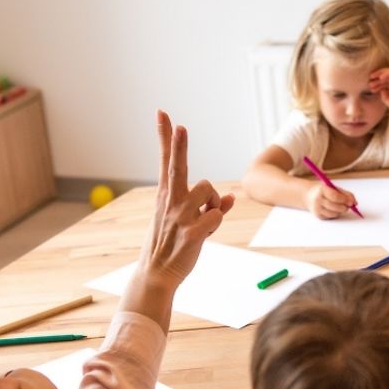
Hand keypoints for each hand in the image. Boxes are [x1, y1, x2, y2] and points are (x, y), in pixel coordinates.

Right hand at [134, 111, 234, 293]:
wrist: (157, 273)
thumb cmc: (173, 244)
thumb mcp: (185, 221)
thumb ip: (209, 206)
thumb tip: (231, 198)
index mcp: (166, 195)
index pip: (165, 160)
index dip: (165, 136)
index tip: (163, 114)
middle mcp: (171, 201)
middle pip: (177, 166)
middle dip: (178, 145)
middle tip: (180, 126)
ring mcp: (180, 216)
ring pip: (210, 191)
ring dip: (214, 203)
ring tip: (203, 221)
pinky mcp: (192, 232)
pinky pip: (217, 215)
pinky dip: (217, 222)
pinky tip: (207, 232)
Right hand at [305, 183, 356, 219]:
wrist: (308, 195)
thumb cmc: (323, 190)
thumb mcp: (333, 187)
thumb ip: (345, 193)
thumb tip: (354, 202)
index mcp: (322, 190)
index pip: (335, 196)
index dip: (345, 200)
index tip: (352, 202)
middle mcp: (318, 200)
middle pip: (335, 206)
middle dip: (344, 207)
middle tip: (349, 206)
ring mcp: (317, 209)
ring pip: (334, 213)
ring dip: (341, 211)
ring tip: (341, 206)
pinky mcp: (318, 216)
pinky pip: (331, 216)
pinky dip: (336, 213)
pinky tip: (334, 209)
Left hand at [369, 67, 388, 111]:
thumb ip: (384, 97)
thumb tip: (381, 91)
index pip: (386, 83)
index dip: (378, 84)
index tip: (370, 87)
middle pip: (386, 78)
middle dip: (377, 80)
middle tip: (369, 83)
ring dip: (380, 76)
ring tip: (372, 79)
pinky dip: (387, 73)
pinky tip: (380, 77)